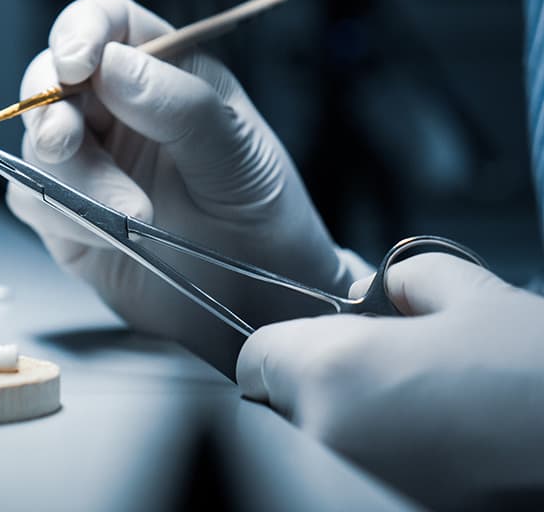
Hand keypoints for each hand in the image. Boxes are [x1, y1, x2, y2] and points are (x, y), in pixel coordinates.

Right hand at [6, 0, 368, 371]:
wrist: (255, 297)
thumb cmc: (259, 210)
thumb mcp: (237, 151)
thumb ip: (179, 105)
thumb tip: (111, 67)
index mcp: (160, 68)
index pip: (105, 21)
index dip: (80, 31)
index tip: (75, 64)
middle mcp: (112, 106)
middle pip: (48, 78)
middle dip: (50, 111)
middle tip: (67, 144)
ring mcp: (84, 158)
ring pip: (36, 144)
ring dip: (75, 181)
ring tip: (134, 217)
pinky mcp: (62, 210)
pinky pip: (32, 197)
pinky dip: (66, 217)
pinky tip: (113, 238)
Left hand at [237, 253, 543, 508]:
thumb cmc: (540, 372)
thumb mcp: (474, 297)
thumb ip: (411, 281)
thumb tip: (395, 290)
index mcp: (330, 371)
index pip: (254, 361)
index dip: (288, 353)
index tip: (318, 356)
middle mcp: (325, 439)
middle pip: (272, 412)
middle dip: (306, 398)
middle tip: (372, 393)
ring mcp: (347, 487)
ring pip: (304, 453)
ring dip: (336, 436)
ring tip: (407, 426)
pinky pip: (344, 481)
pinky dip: (364, 470)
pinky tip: (425, 455)